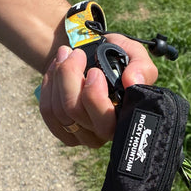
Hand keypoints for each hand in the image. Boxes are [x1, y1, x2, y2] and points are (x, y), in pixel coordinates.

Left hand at [39, 34, 158, 147]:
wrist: (93, 58)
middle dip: (69, 77)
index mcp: (127, 119)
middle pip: (76, 113)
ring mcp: (84, 136)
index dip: (94, 97)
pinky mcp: (65, 133)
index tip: (93, 71)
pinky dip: (48, 86)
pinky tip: (55, 70)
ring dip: (57, 75)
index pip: (106, 123)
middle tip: (75, 54)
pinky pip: (48, 112)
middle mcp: (106, 133)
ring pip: (59, 111)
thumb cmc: (116, 58)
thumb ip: (142, 67)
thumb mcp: (135, 55)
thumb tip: (132, 81)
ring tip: (65, 54)